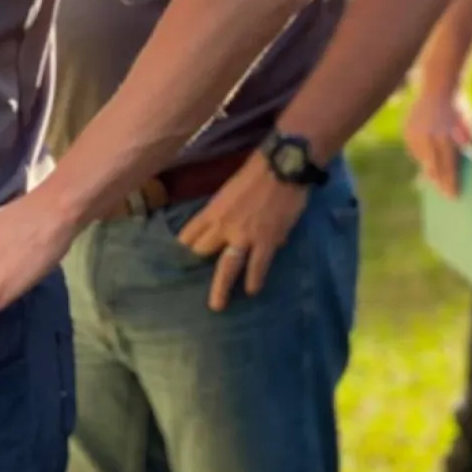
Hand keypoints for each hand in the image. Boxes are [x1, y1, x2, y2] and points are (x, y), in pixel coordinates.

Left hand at [177, 153, 310, 311]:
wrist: (284, 165)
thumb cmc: (259, 169)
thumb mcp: (232, 187)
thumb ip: (228, 208)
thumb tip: (234, 224)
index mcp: (213, 209)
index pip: (190, 234)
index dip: (187, 245)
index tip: (186, 254)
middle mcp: (223, 225)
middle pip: (202, 251)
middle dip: (202, 261)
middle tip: (201, 274)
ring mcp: (245, 236)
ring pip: (226, 268)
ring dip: (220, 289)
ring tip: (217, 305)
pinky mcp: (267, 242)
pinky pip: (257, 267)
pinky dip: (254, 280)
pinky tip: (252, 290)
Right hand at [402, 90, 471, 196]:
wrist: (438, 85)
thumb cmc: (458, 109)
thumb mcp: (467, 129)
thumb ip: (462, 148)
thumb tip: (458, 170)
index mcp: (447, 139)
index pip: (449, 169)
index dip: (451, 185)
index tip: (454, 197)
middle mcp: (429, 139)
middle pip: (433, 169)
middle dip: (439, 182)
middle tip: (443, 194)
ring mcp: (415, 135)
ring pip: (422, 160)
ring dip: (429, 168)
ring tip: (435, 180)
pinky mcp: (406, 131)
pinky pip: (414, 150)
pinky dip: (422, 155)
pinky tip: (428, 160)